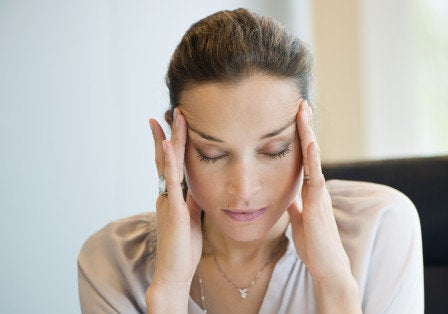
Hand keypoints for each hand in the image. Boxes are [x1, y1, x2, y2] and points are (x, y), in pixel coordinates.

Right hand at [146, 109, 202, 310]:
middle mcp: (167, 194)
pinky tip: (166, 145)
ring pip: (168, 163)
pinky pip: (170, 181)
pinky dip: (168, 161)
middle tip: (170, 110)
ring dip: (170, 139)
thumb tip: (199, 185)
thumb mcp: (192, 217)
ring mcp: (168, 200)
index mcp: (173, 196)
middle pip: (166, 157)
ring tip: (171, 117)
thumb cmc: (184, 248)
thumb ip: (192, 200)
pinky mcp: (174, 209)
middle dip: (167, 133)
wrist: (175, 272)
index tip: (172, 122)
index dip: (171, 143)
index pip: (172, 164)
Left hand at [288, 101, 359, 312]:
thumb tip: (288, 196)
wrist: (328, 268)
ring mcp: (319, 194)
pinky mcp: (318, 204)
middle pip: (311, 151)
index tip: (295, 117)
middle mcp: (317, 188)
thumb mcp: (299, 221)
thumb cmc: (314, 247)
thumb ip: (296, 206)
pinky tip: (309, 141)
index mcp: (311, 191)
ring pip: (314, 157)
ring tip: (304, 111)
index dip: (300, 137)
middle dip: (305, 127)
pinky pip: (315, 176)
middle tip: (301, 102)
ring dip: (308, 134)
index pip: (305, 158)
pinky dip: (312, 157)